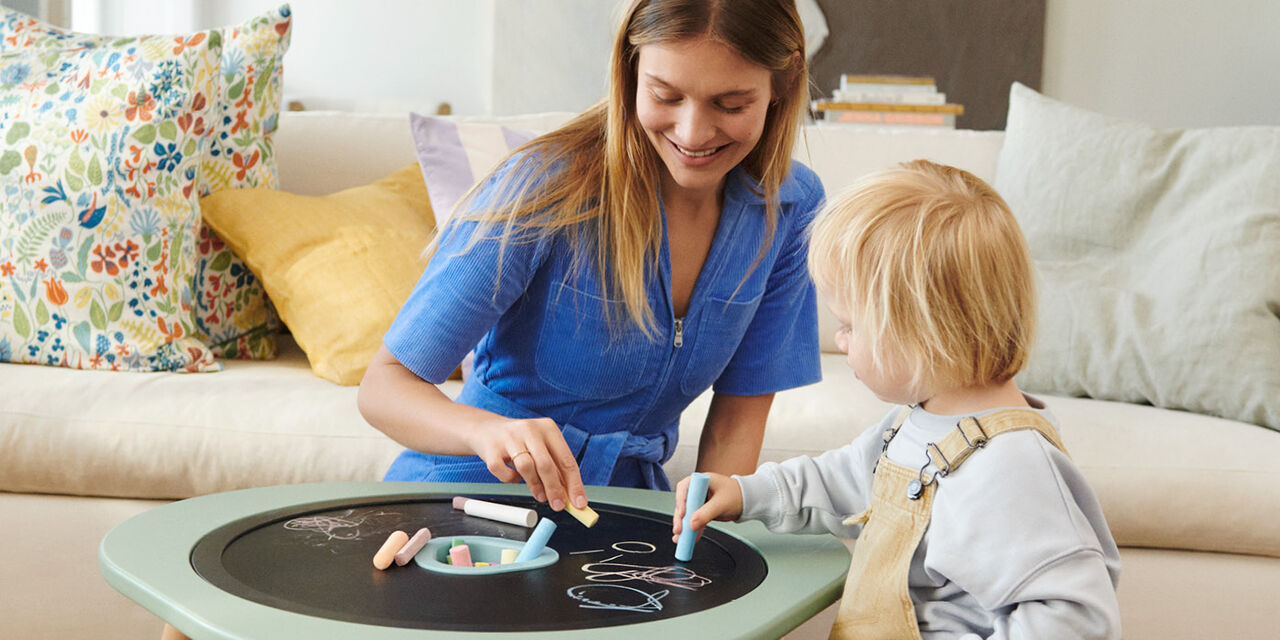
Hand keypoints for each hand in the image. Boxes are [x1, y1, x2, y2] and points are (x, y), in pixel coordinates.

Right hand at [467, 415, 587, 511]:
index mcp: (548, 428)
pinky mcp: (491, 449)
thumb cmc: (520, 442)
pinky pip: (504, 472)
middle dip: (554, 489)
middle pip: (546, 464)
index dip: (575, 484)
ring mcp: (509, 438)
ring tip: (539, 495)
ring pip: (526, 467)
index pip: (567, 460)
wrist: (486, 430)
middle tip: (558, 505)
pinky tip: (515, 477)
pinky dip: (511, 479)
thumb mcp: (541, 448)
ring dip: (535, 486)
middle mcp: (529, 429)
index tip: (579, 503)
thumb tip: (569, 496)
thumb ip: (555, 469)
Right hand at [671, 472, 742, 541]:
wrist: (748, 501)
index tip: (682, 513)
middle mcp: (697, 489)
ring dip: (683, 527)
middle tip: (679, 530)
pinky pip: (694, 521)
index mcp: (701, 480)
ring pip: (687, 514)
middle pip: (683, 503)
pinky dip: (692, 530)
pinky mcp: (702, 511)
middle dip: (680, 518)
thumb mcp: (721, 504)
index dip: (681, 501)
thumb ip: (706, 513)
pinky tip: (689, 539)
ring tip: (680, 538)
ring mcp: (699, 501)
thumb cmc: (737, 495)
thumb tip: (692, 524)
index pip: (684, 488)